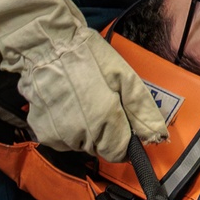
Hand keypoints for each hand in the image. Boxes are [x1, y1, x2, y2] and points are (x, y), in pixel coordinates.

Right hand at [4, 23, 168, 161]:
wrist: (46, 45)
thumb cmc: (88, 56)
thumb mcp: (124, 76)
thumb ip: (141, 110)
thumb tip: (158, 137)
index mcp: (104, 123)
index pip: (119, 154)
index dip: (123, 140)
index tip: (120, 122)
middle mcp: (81, 136)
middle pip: (99, 149)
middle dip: (104, 132)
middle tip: (99, 102)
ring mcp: (59, 136)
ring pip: (80, 144)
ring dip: (84, 130)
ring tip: (80, 100)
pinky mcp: (42, 132)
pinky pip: (61, 138)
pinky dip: (65, 126)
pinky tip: (65, 103)